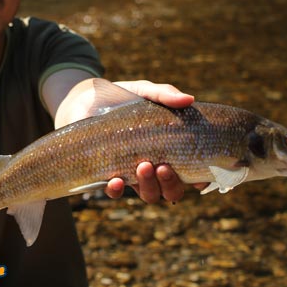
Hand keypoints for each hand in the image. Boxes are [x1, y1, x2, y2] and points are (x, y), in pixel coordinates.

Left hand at [106, 80, 200, 202]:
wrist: (84, 100)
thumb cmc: (122, 98)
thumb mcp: (144, 92)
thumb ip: (164, 95)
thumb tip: (189, 99)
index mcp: (168, 150)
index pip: (191, 172)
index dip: (199, 179)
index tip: (201, 177)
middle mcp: (153, 166)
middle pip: (171, 190)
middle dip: (171, 183)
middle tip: (164, 166)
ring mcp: (130, 173)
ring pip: (148, 195)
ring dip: (149, 185)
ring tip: (143, 165)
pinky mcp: (105, 175)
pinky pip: (114, 192)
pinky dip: (117, 190)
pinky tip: (116, 180)